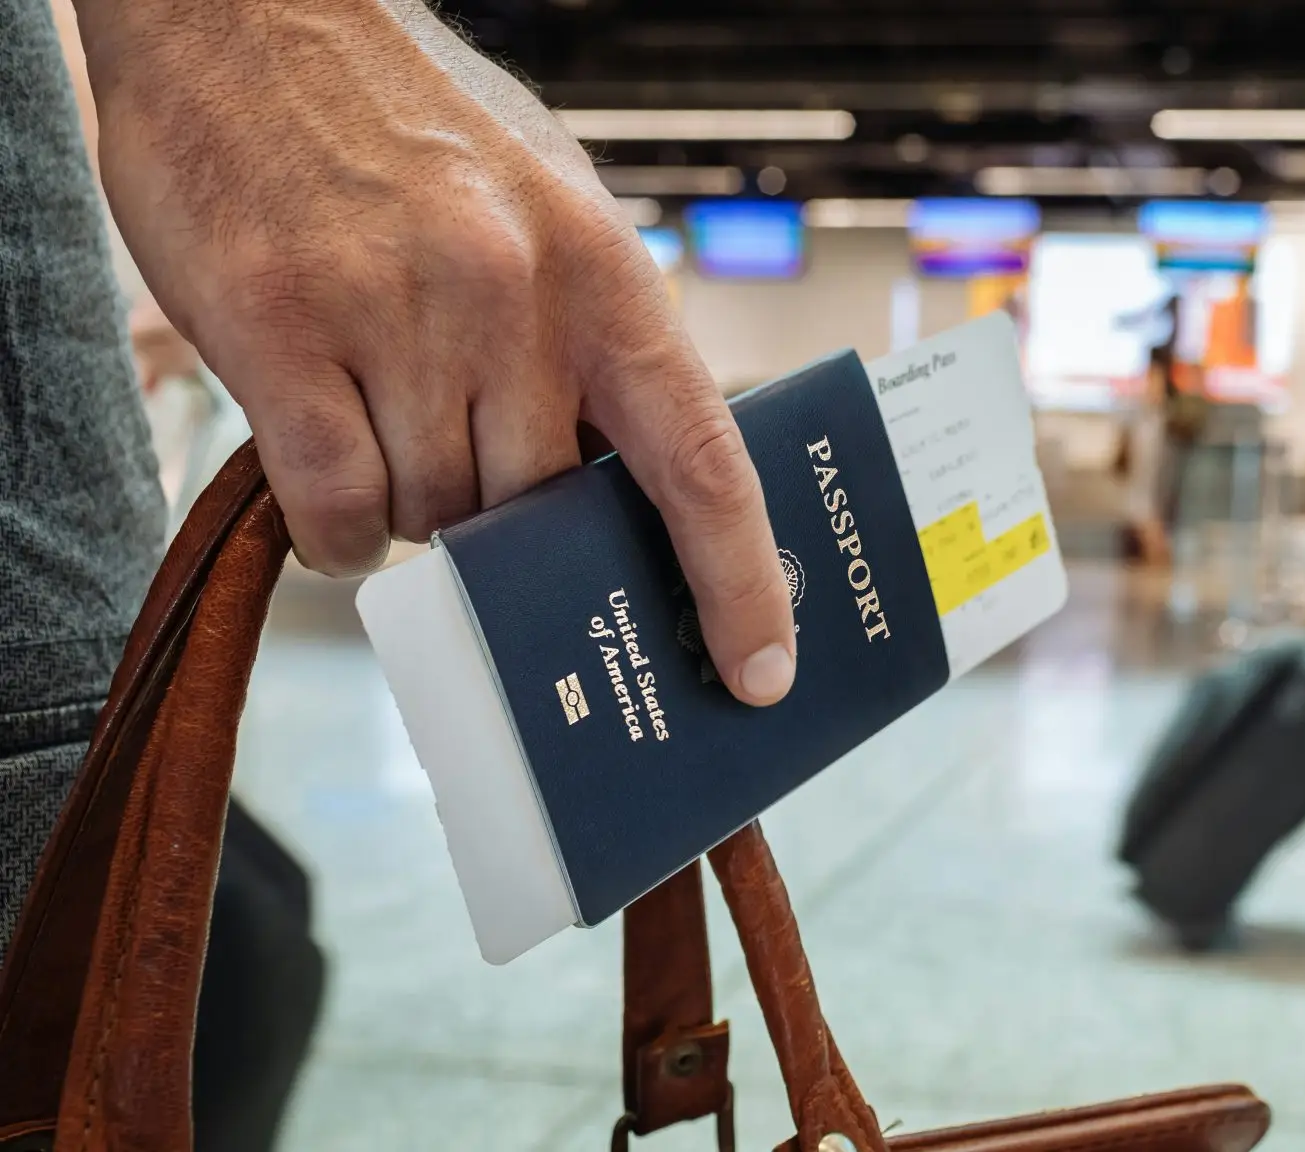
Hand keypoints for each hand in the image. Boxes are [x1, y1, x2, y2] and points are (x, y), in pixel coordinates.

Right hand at [77, 0, 796, 703]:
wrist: (248, 13)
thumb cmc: (411, 125)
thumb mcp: (550, 211)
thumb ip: (598, 342)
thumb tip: (635, 478)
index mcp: (606, 273)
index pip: (703, 463)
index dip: (742, 584)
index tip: (760, 673)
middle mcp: (515, 296)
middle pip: (538, 508)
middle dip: (508, 518)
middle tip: (468, 455)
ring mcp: (397, 313)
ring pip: (436, 515)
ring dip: (414, 503)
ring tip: (381, 412)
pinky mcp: (280, 329)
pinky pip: (337, 508)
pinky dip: (338, 526)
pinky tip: (326, 473)